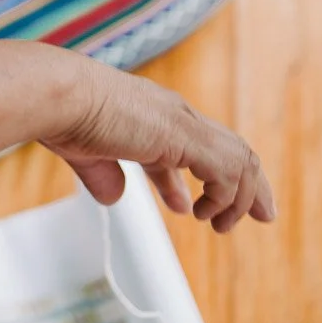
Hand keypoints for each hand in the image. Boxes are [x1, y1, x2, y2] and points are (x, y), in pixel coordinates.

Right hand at [40, 53, 275, 231]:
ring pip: (240, 160)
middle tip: (261, 216)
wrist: (60, 96)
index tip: (191, 208)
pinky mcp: (186, 137)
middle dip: (250, 186)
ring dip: (242, 198)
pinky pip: (228, 171)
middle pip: (232, 149)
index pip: (192, 147)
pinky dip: (226, 197)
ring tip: (222, 226)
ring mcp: (184, 123)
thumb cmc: (64, 117)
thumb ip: (103, 175)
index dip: (200, 181)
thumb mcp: (86, 155)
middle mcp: (176, 115)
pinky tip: (204, 212)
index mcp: (153, 115)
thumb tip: (114, 197)